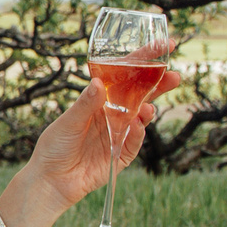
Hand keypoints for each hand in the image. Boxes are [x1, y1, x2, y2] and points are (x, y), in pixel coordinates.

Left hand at [0, 43, 171, 226]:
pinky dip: (138, 133)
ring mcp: (118, 134)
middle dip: (158, 84)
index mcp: (99, 99)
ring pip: (141, 117)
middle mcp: (111, 113)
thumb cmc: (54, 147)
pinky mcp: (121, 155)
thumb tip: (98, 83)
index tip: (162, 46)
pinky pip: (134, 141)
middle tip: (175, 75)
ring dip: (149, 108)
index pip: (125, 74)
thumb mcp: (68, 122)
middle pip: (140, 94)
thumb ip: (85, 104)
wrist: (51, 181)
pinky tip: (138, 125)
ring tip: (149, 105)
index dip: (143, 60)